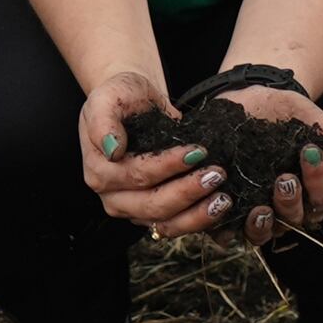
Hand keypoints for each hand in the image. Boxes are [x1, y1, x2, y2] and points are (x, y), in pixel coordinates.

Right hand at [77, 64, 217, 234]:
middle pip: (152, 205)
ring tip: (223, 198)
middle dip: (187, 192)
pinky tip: (220, 206)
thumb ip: (104, 122)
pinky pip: (176, 225)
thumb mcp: (106, 99)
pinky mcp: (154, 214)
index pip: (137, 175)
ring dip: (197, 214)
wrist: (135, 101)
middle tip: (217, 174)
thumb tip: (113, 150)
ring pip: (165, 223)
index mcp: (99, 172)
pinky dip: (199, 219)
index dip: (168, 166)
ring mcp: (133, 209)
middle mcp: (113, 197)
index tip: (197, 150)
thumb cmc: (121, 97)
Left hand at [196, 68, 322, 242]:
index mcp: (309, 190)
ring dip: (266, 224)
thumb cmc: (286, 112)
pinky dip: (232, 230)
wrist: (248, 98)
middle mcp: (285, 205)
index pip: (321, 200)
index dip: (319, 182)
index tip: (309, 152)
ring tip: (261, 207)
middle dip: (292, 202)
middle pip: (296, 220)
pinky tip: (232, 212)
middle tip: (285, 178)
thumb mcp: (314, 120)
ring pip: (267, 232)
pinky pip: (232, 233)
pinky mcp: (230, 212)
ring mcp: (258, 211)